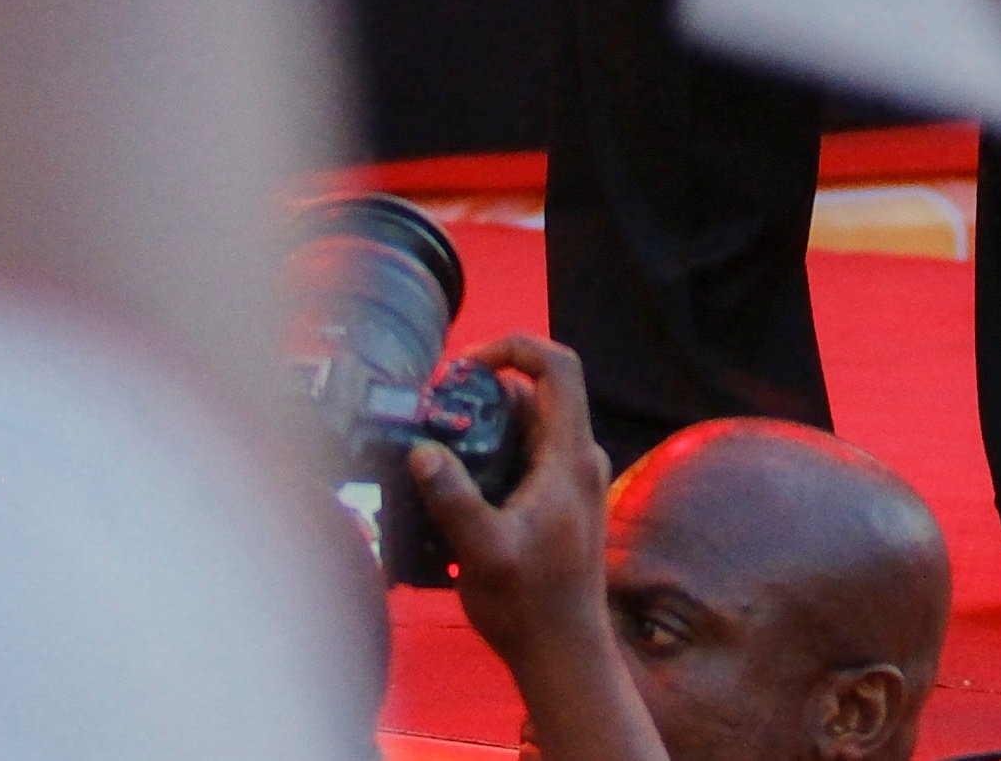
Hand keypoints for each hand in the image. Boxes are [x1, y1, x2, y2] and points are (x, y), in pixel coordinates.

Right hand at [407, 333, 616, 642]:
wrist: (563, 652)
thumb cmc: (529, 606)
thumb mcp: (483, 552)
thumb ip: (453, 499)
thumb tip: (422, 451)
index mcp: (570, 457)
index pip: (559, 367)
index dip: (515, 348)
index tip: (466, 366)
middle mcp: (578, 458)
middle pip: (536, 394)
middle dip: (484, 391)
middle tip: (435, 410)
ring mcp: (572, 479)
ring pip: (528, 425)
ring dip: (485, 424)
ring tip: (437, 444)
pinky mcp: (560, 501)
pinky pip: (527, 453)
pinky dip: (493, 452)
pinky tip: (456, 480)